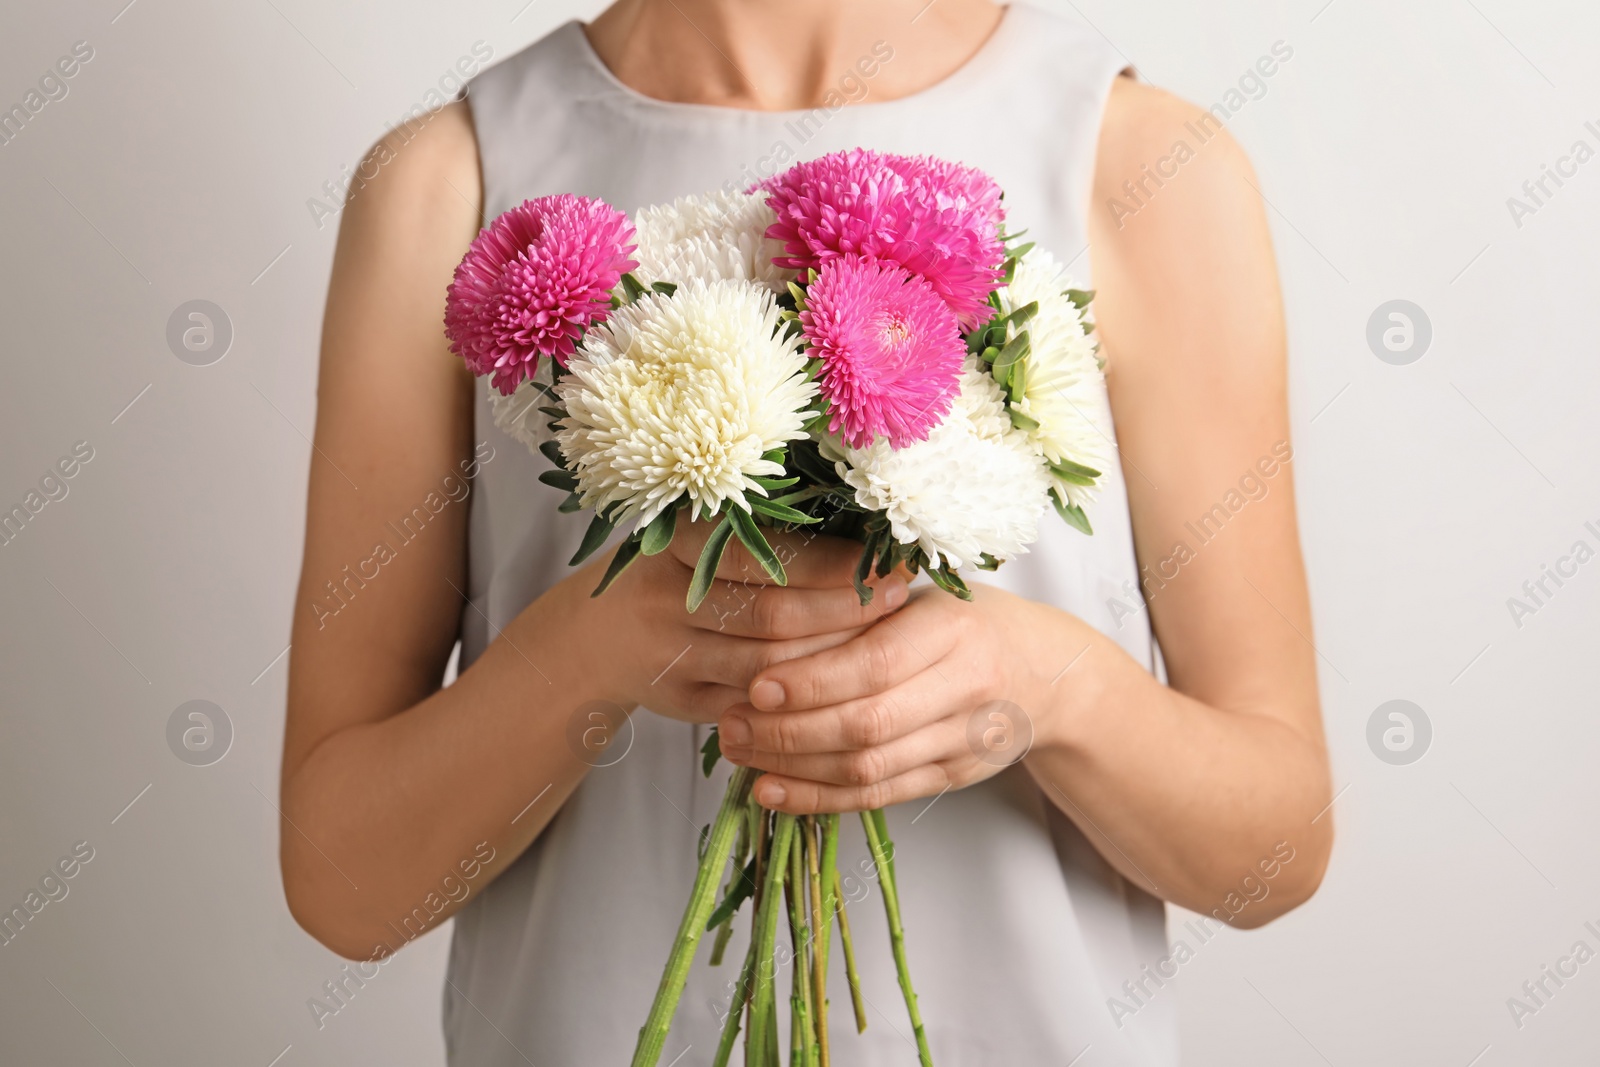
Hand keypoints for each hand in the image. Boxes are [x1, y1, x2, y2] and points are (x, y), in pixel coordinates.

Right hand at [564, 512, 909, 723]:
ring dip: (833, 660)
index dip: (833, 561)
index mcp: (677, 542)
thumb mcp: (704, 539)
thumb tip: (872, 535)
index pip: (769, 553)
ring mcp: (671, 655)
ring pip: (768, 668)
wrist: (598, 638)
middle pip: (773, 614)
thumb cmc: (680, 574)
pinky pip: (755, 707)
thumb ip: (770, 537)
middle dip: (844, 610)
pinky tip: (845, 688)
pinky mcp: (681, 700)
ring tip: (885, 644)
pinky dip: (803, 701)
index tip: (886, 559)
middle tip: (897, 599)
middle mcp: (667, 598)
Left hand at [715, 583, 1077, 812]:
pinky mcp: (952, 777)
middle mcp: (966, 686)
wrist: (1048, 671)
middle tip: (731, 724)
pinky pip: (879, 796)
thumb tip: (764, 622)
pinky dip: (819, 798)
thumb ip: (859, 605)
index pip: (876, 662)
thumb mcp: (924, 594)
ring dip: (795, 767)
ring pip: (870, 768)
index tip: (756, 685)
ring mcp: (963, 739)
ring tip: (741, 754)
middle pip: (868, 723)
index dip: (813, 680)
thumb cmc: (965, 620)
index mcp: (954, 628)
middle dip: (790, 730)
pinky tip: (772, 791)